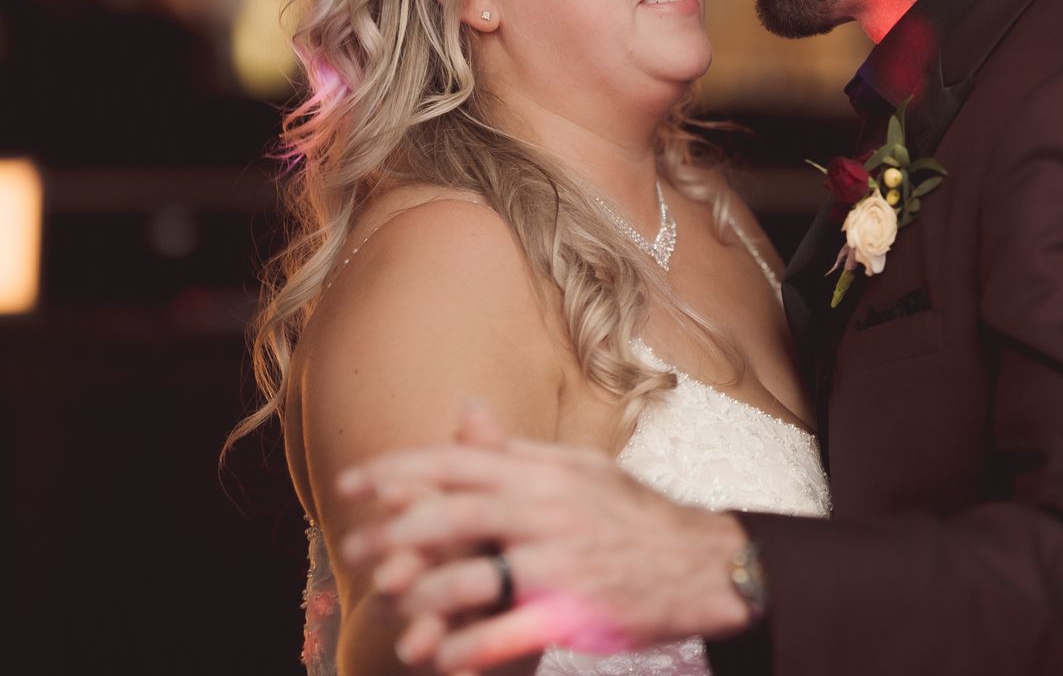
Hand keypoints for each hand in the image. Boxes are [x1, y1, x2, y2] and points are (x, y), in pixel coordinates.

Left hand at [339, 403, 753, 673]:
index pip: (458, 463)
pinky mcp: (574, 609)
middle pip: (451, 518)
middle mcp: (548, 510)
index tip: (353, 485)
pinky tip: (440, 659)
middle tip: (355, 554)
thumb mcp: (582, 469)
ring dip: (421, 599)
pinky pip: (506, 632)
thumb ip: (518, 451)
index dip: (398, 472)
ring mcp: (561, 562)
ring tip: (392, 613)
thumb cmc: (637, 516)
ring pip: (470, 580)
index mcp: (546, 472)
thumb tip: (467, 414)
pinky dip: (467, 649)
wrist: (706, 562)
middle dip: (393, 537)